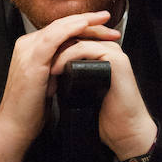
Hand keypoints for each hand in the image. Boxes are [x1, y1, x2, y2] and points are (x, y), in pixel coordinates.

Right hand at [0, 11, 120, 161]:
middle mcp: (27, 45)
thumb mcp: (46, 82)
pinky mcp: (32, 60)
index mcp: (30, 48)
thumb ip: (56, 67)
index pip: (59, 30)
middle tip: (107, 18)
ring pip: (59, 27)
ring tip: (103, 20)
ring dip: (84, 22)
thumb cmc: (30, 110)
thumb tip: (76, 61)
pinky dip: (71, 29)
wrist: (13, 127)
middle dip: (87, 20)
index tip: (102, 28)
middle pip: (61, 25)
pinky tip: (84, 26)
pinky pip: (54, 38)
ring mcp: (28, 50)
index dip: (81, 26)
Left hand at [50, 38, 156, 161]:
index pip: (73, 35)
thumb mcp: (81, 87)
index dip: (54, 44)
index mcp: (100, 51)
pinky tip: (56, 69)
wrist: (124, 129)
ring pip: (77, 38)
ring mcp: (112, 51)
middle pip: (75, 32)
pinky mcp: (115, 59)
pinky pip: (85, 49)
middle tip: (37, 58)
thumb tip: (48, 66)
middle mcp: (107, 47)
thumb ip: (71, 71)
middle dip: (54, 44)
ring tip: (44, 66)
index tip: (38, 59)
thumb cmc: (104, 112)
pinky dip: (66, 57)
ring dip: (57, 50)